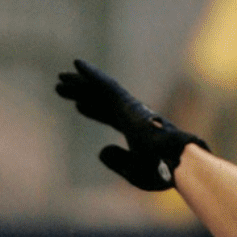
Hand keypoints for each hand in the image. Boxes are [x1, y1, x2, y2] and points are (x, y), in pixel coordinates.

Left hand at [55, 59, 206, 190]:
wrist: (175, 162)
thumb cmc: (160, 171)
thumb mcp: (133, 171)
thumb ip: (117, 161)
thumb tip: (100, 151)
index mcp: (135, 131)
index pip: (109, 116)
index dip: (93, 110)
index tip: (77, 106)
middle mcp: (132, 115)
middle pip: (101, 100)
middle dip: (82, 93)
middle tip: (62, 88)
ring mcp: (130, 107)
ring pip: (100, 90)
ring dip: (80, 83)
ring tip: (60, 78)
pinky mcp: (127, 103)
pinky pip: (106, 85)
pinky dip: (91, 74)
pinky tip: (76, 64)